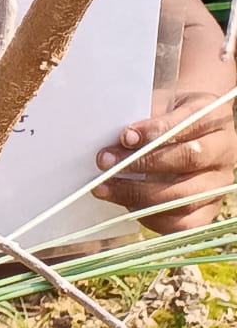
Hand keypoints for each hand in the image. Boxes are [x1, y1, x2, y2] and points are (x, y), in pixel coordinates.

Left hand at [92, 91, 236, 232]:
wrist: (188, 131)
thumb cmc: (165, 115)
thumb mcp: (157, 104)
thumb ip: (141, 118)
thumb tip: (112, 139)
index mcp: (211, 117)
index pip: (187, 123)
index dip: (155, 131)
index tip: (125, 135)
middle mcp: (222, 151)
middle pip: (188, 160)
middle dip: (141, 163)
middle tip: (104, 162)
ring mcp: (219, 183)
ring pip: (184, 196)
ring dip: (137, 194)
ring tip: (104, 189)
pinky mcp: (209, 210)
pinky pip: (184, 223)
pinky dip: (152, 218)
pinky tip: (126, 206)